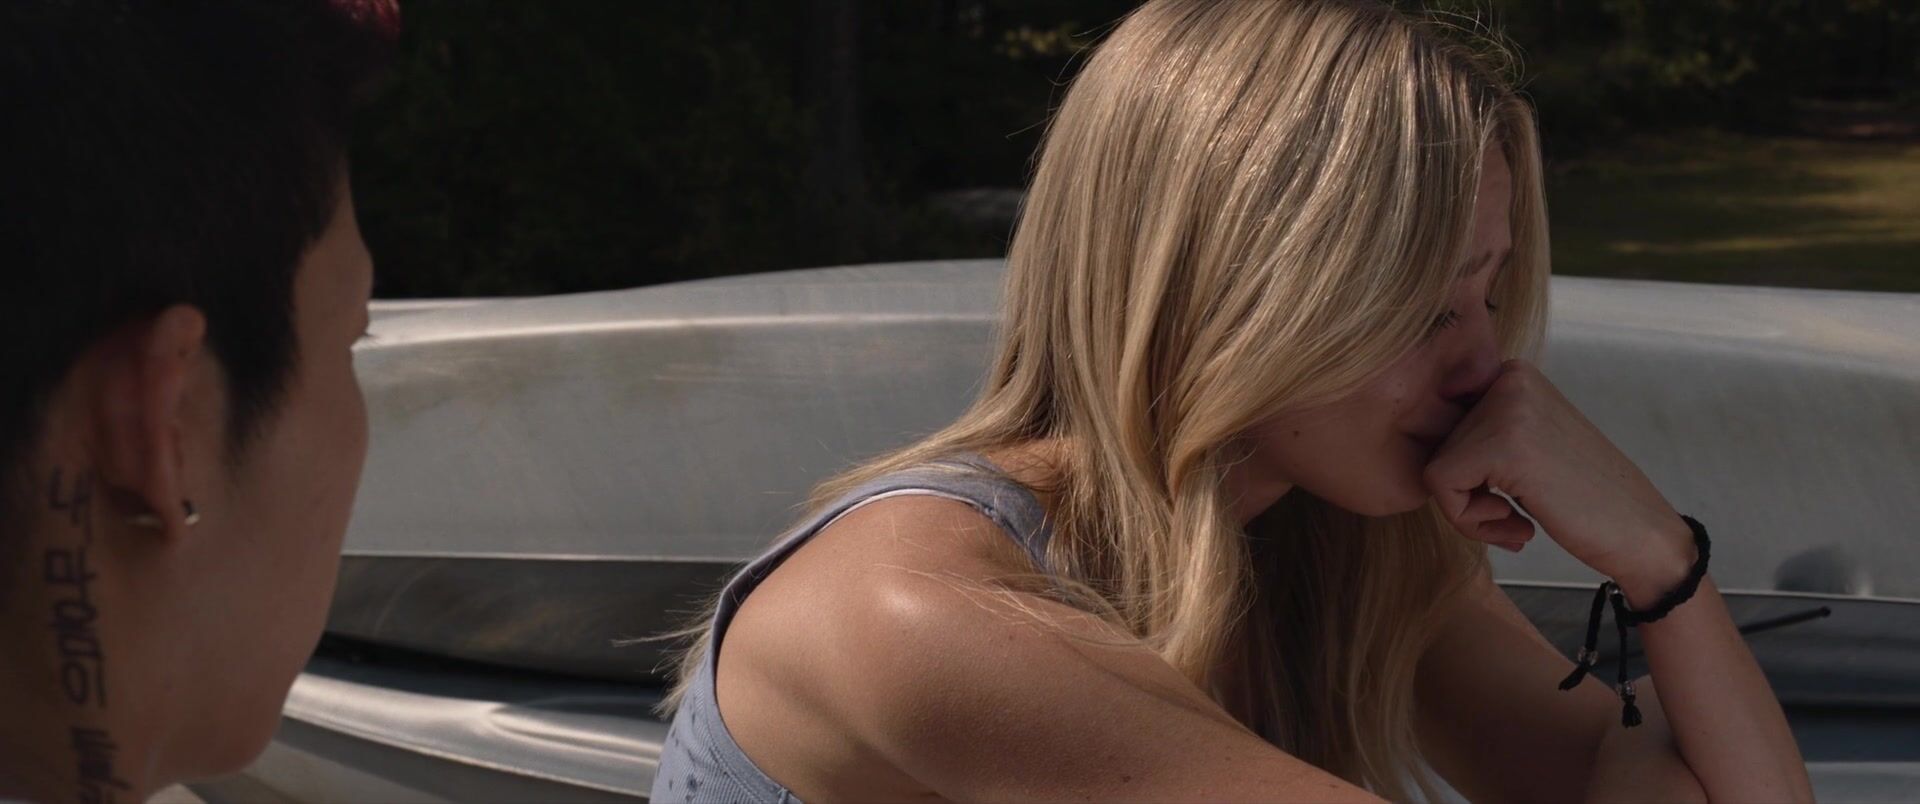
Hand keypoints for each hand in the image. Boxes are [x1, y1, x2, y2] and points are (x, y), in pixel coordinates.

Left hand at [1421, 359, 1693, 590]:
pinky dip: (1467, 521)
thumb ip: (1480, 431)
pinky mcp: (1504, 445)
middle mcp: (1509, 379)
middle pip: (1435, 445)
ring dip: (1468, 511)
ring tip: (1517, 521)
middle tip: (1513, 516)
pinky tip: (1519, 528)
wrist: (1641, 534)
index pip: (1441, 423)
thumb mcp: (1528, 445)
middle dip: (1466, 493)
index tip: (1504, 495)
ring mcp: (1507, 408)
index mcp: (1513, 375)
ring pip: (1434, 468)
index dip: (1463, 471)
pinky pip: (1441, 487)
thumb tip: (1410, 425)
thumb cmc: (1584, 499)